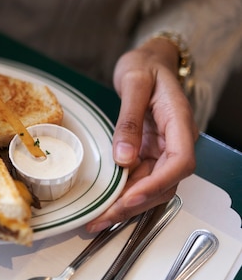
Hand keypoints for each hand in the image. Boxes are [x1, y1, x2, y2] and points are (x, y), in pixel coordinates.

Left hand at [85, 37, 197, 232]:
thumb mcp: (134, 83)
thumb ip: (129, 119)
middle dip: (134, 203)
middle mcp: (175, 140)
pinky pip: (140, 177)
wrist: (149, 60)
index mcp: (179, 122)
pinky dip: (123, 193)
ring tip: (97, 219)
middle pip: (164, 182)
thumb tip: (124, 158)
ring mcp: (163, 148)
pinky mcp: (149, 151)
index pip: (180, 162)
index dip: (158, 183)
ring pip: (152, 185)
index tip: (132, 196)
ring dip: (127, 205)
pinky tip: (104, 203)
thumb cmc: (145, 65)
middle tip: (103, 218)